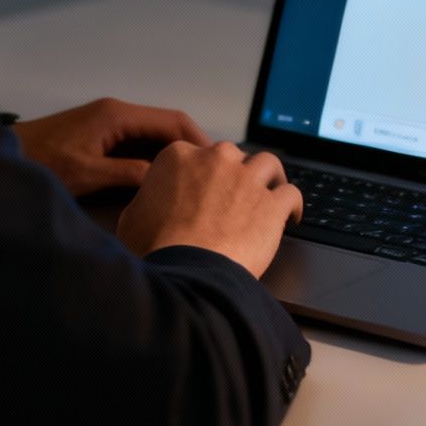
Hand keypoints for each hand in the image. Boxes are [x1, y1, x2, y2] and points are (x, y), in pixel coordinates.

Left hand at [11, 97, 210, 197]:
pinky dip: (153, 156)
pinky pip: (138, 141)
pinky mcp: (101, 134)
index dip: (198, 140)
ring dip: (173, 153)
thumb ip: (128, 174)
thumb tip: (165, 179)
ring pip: (154, 134)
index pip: (173, 120)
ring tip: (193, 179)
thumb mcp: (88, 174)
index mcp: (118, 114)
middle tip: (212, 173)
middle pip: (168, 125)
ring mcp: (109, 121)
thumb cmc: (41, 162)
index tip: (216, 162)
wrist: (5, 154)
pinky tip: (161, 178)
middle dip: (191, 147)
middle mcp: (117, 111)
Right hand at [117, 142, 302, 278]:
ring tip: (270, 191)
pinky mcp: (272, 204)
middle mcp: (216, 159)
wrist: (186, 271)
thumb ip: (147, 201)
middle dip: (234, 173)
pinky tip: (292, 216)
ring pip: (268, 164)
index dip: (201, 174)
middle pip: (233, 156)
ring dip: (270, 177)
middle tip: (233, 195)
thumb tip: (151, 205)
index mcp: (179, 156)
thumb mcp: (131, 218)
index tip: (204, 188)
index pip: (195, 154)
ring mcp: (247, 179)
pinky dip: (293, 204)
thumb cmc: (155, 248)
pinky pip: (291, 193)